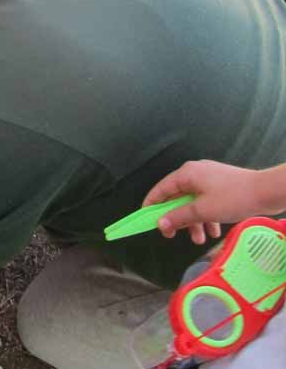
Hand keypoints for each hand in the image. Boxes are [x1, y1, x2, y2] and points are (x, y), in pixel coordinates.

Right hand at [143, 160, 261, 243]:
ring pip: (193, 202)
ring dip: (194, 222)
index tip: (145, 221)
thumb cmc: (233, 198)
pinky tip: (214, 232)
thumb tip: (159, 223)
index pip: (161, 190)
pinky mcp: (221, 186)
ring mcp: (209, 179)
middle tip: (172, 235)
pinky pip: (207, 202)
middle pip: (177, 198)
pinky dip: (207, 217)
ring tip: (199, 240)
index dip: (152, 205)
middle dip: (177, 219)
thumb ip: (178, 216)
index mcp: (186, 174)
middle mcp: (195, 173)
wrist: (267, 191)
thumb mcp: (202, 210)